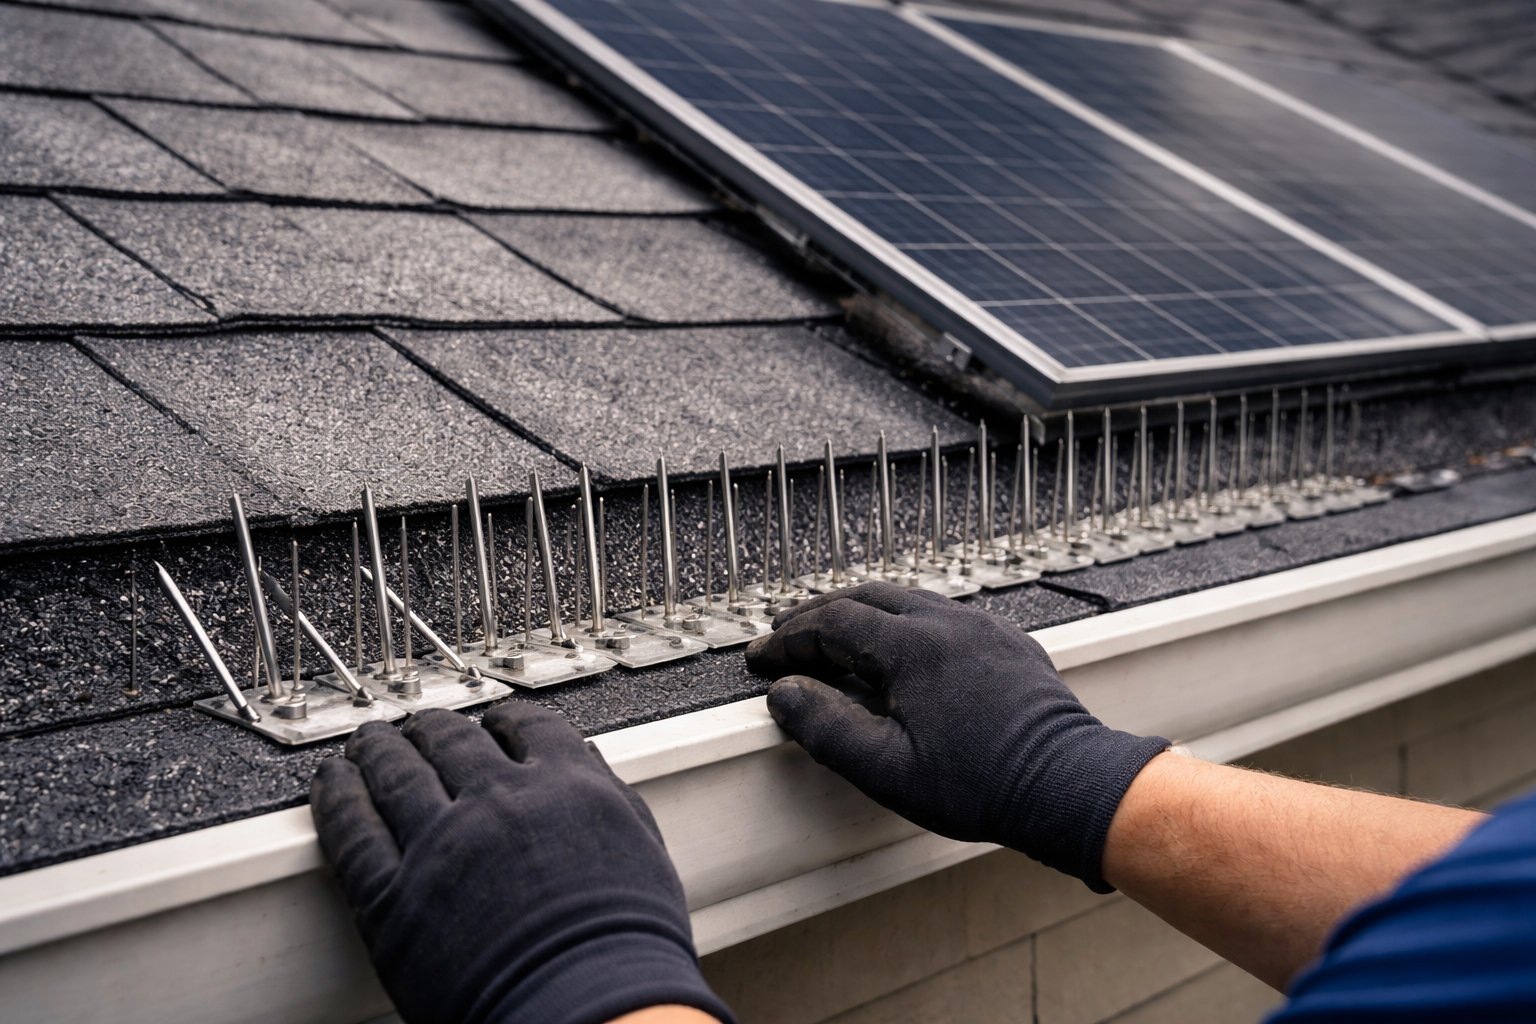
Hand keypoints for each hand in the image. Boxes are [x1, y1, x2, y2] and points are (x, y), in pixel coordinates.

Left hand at [311, 706, 733, 1023]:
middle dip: (433, 729)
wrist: (592, 1007)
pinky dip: (337, 799)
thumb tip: (587, 766)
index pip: (528, 727)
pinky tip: (332, 784)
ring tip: (367, 741)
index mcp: (566, 784)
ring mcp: (441, 843)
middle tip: (419, 725)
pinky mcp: (392, 897)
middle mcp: (499, 799)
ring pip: (396, 773)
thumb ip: (607, 797)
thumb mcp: (639, 848)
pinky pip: (352, 832)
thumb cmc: (626, 949)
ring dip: (379, 749)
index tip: (494, 721)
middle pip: (453, 742)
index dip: (504, 719)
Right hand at [746, 583, 1165, 891]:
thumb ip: (826, 728)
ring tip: (834, 639)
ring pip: (907, 600)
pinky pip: (944, 615)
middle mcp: (948, 622)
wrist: (1067, 785)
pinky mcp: (1007, 642)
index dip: (790, 638)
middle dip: (819, 615)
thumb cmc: (983, 785)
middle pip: (867, 597)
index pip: (833, 622)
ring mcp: (982, 627)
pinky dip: (905, 622)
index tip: (763, 657)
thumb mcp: (886, 769)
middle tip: (787, 637)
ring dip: (863, 614)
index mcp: (913, 647)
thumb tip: (785, 694)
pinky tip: (900, 650)